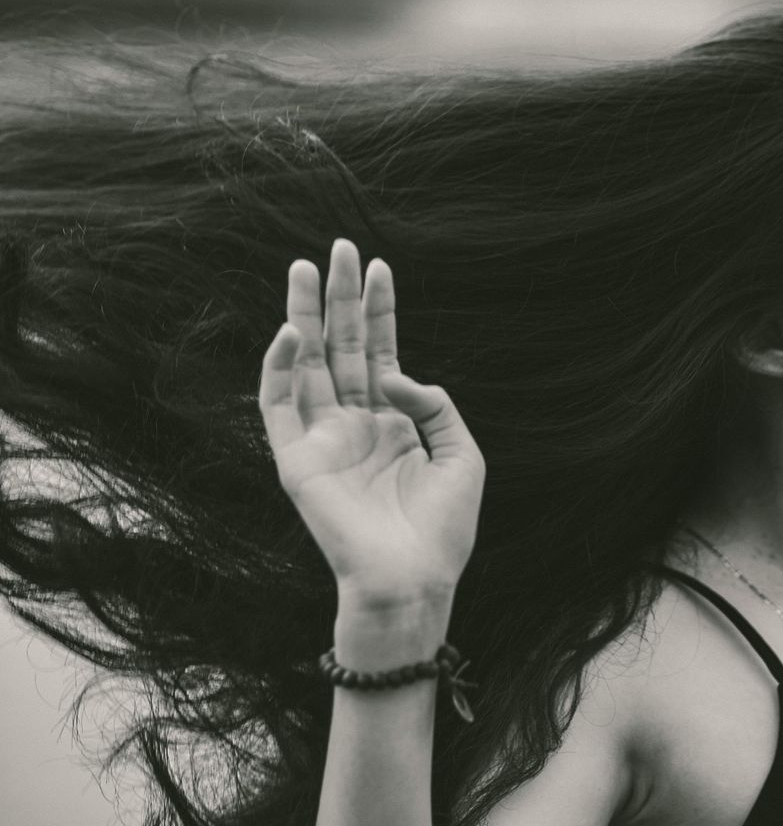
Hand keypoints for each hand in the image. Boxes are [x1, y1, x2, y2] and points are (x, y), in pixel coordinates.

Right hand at [258, 239, 484, 621]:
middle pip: (342, 346)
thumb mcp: (461, 454)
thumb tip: (396, 373)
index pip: (381, 352)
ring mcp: (323, 439)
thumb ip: (436, 405)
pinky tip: (292, 331)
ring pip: (306, 363)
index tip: (380, 265)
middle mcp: (355, 424)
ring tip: (304, 268)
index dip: (381, 310)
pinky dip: (278, 367)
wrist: (413, 579)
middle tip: (338, 246)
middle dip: (340, 297)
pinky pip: (277, 406)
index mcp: (394, 423)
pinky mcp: (295, 461)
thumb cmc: (442, 529)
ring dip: (303, 315)